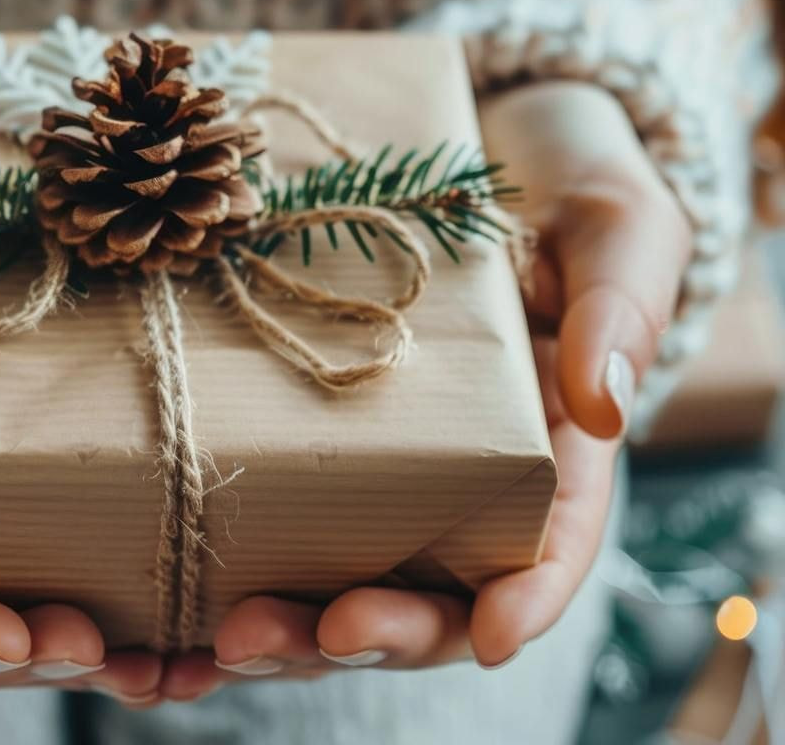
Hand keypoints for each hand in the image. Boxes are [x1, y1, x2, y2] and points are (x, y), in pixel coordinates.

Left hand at [158, 81, 690, 698]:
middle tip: (323, 632)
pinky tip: (182, 606)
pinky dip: (236, 575)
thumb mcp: (613, 231)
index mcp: (553, 444)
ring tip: (229, 642)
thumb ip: (617, 308)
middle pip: (435, 592)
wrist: (479, 156)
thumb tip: (604, 402)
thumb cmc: (561, 194)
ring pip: (347, 581)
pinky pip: (281, 522)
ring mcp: (386, 465)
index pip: (551, 541)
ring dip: (295, 627)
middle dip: (381, 631)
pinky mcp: (311, 436)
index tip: (492, 633)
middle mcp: (466, 476)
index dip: (527, 595)